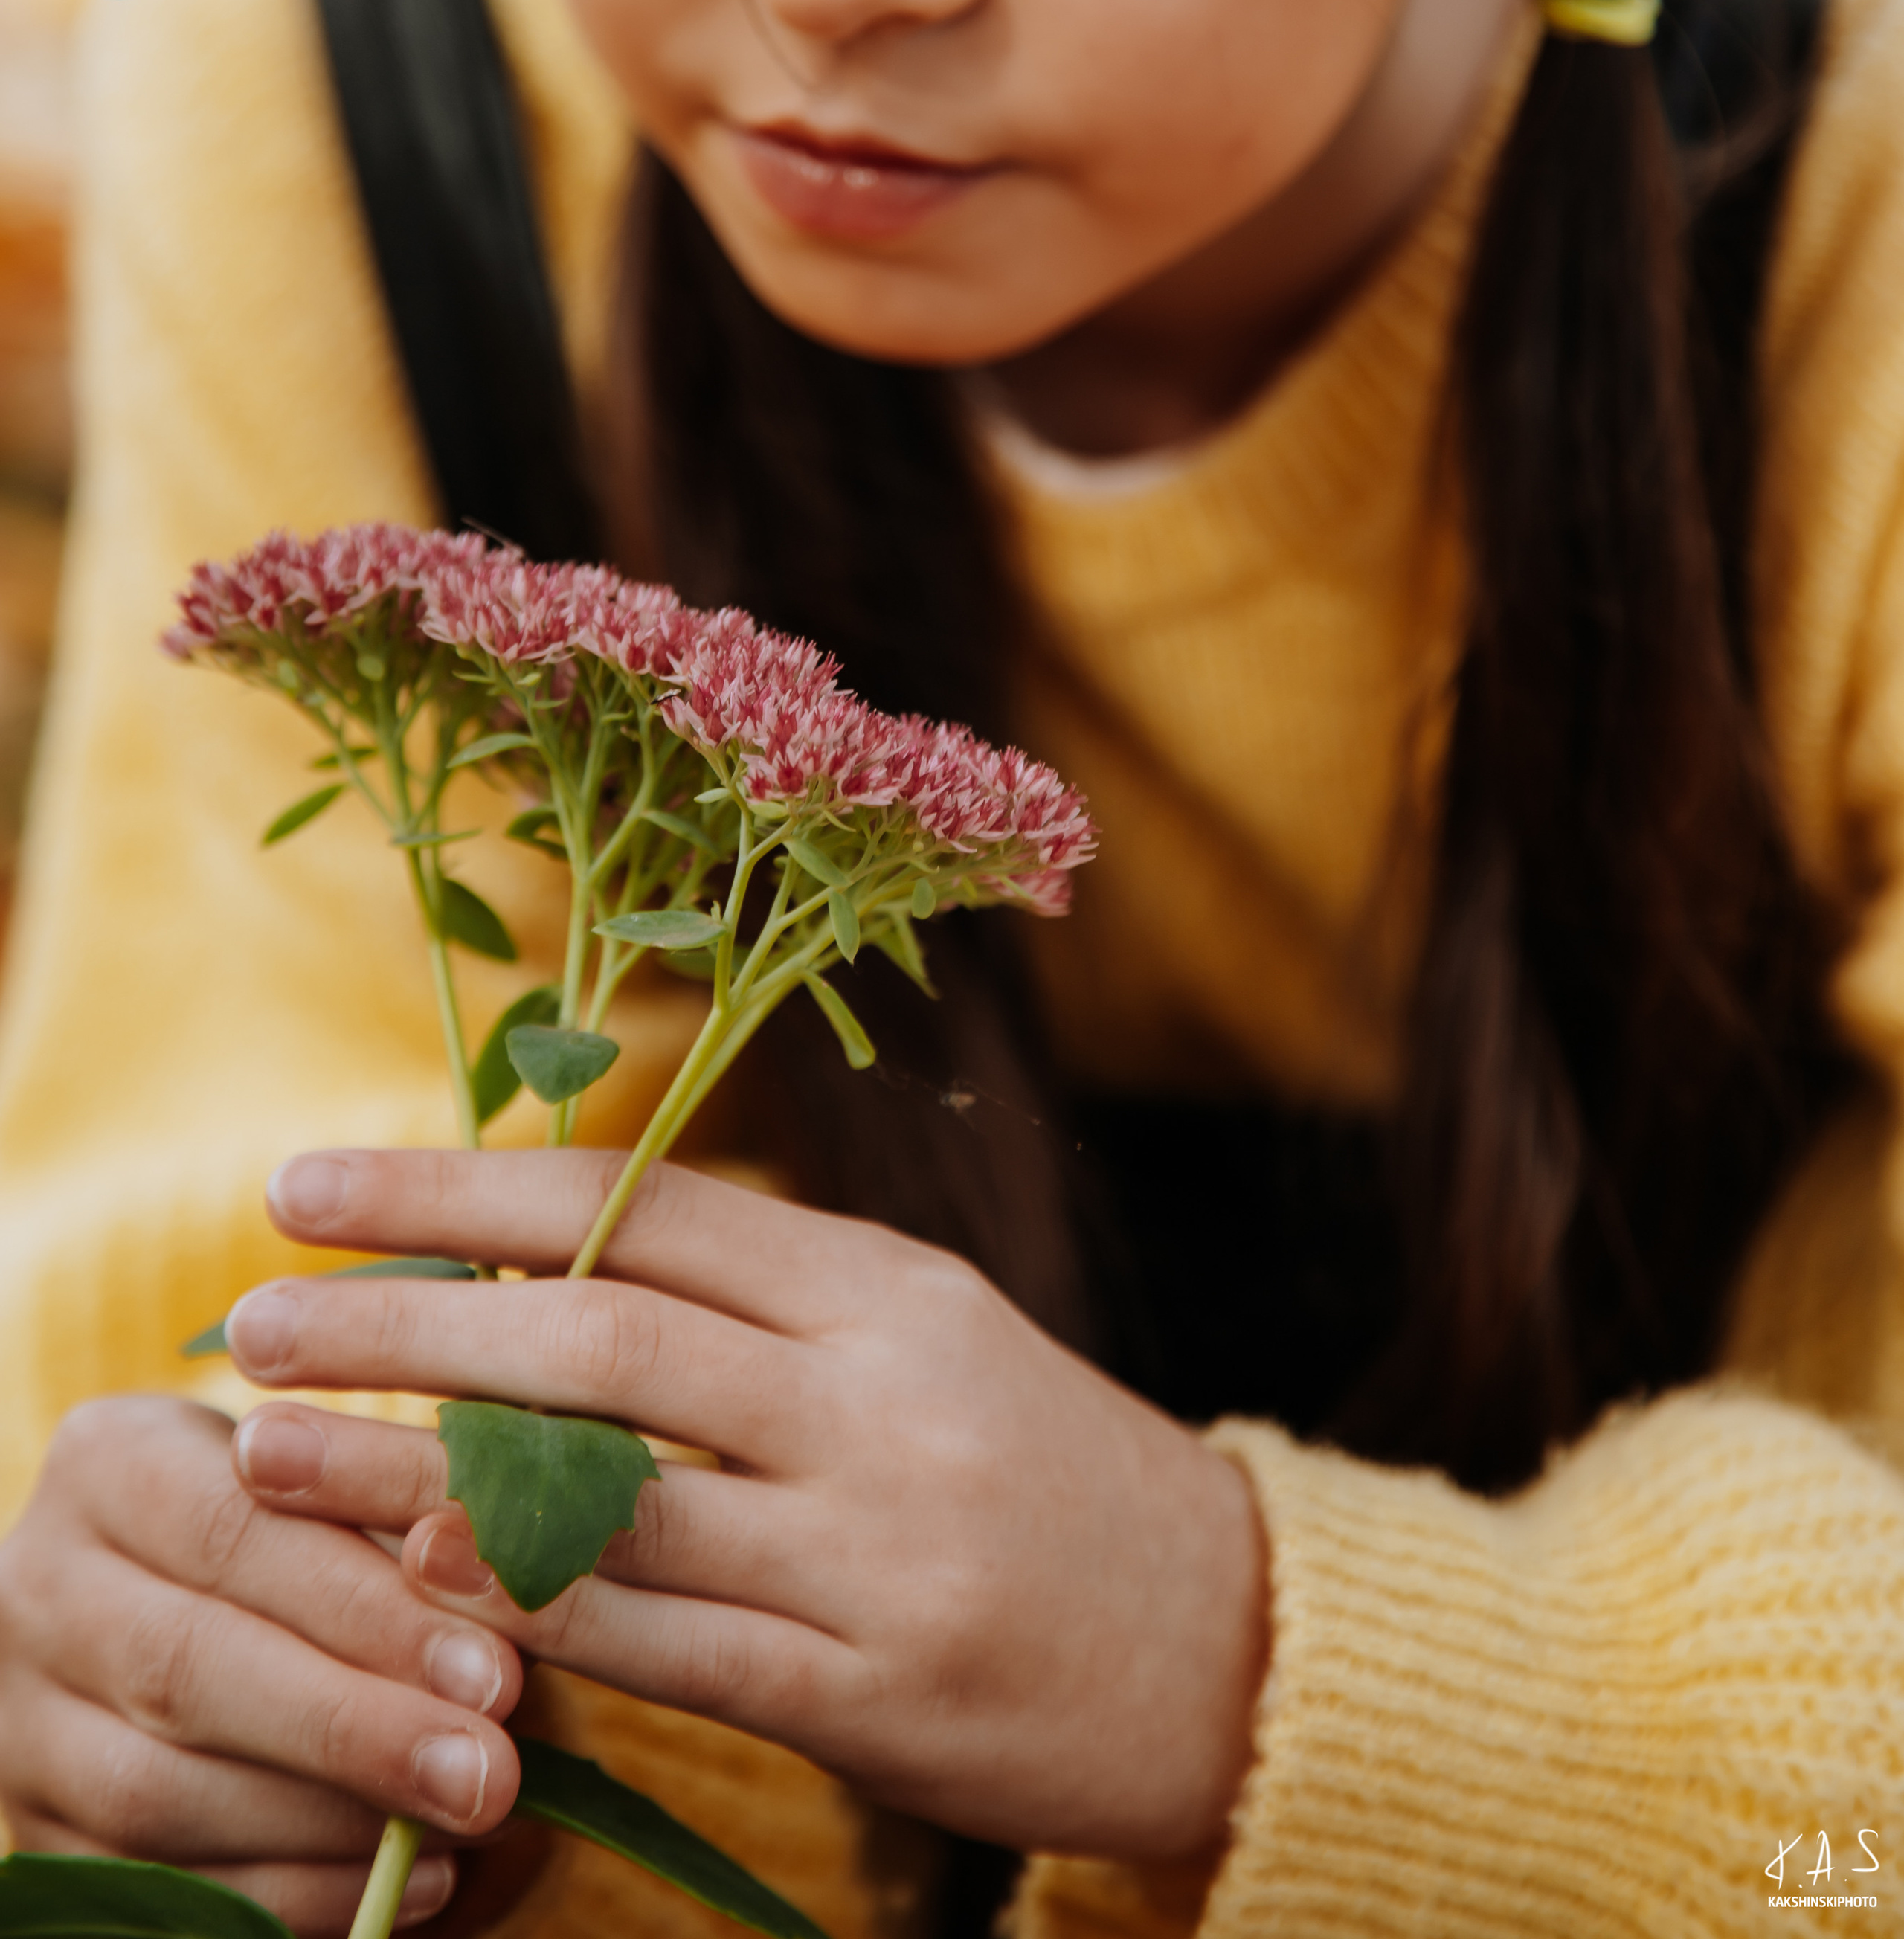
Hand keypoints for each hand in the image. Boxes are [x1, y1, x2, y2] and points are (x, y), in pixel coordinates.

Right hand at [0, 1393, 526, 1934]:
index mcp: (108, 1462)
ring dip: (329, 1822)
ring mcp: (23, 1723)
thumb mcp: (327, 1481)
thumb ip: (396, 1523)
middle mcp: (39, 1587)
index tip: (495, 1670)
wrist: (169, 1594)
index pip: (233, 1530)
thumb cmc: (293, 1518)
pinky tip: (406, 1883)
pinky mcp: (37, 1834)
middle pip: (188, 1669)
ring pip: (160, 1795)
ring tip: (461, 1823)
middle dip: (355, 1727)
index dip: (365, 1608)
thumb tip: (496, 1594)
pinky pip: (157, 1888)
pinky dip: (294, 1895)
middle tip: (489, 1769)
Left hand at [225, 1149, 1268, 1861]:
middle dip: (409, 1324)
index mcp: (885, 1288)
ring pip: (611, 1507)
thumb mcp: (915, 1336)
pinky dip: (531, 1619)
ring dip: (420, 1483)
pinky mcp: (873, 1696)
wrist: (1223, 1639)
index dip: (466, 1189)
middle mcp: (878, 1402)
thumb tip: (526, 1262)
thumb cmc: (1030, 1464)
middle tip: (255, 1319)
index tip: (314, 1183)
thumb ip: (748, 1303)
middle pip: (605, 1342)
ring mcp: (878, 1554)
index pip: (644, 1208)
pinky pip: (666, 1653)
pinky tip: (417, 1596)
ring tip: (276, 1460)